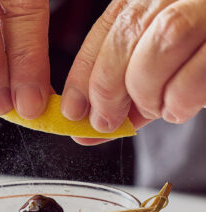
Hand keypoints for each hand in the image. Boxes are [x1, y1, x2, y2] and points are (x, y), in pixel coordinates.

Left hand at [61, 0, 205, 144]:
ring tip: (157, 108)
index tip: (73, 110)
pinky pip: (197, 71)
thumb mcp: (160, 73)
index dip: (84, 73)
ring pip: (162, 43)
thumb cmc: (201, 61)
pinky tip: (181, 107)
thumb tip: (84, 129)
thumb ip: (126, 95)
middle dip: (109, 88)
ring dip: (147, 92)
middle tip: (107, 121)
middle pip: (129, 32)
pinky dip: (180, 101)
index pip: (108, 26)